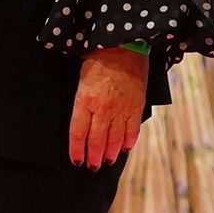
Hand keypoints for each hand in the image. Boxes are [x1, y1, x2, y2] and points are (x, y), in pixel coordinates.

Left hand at [68, 46, 149, 167]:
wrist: (123, 45)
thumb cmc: (98, 59)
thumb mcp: (82, 80)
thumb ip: (82, 102)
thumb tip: (83, 123)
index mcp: (85, 100)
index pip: (78, 133)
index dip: (76, 150)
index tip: (77, 161)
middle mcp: (103, 109)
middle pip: (96, 140)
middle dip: (94, 157)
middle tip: (93, 167)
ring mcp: (121, 109)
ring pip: (114, 139)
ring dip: (110, 153)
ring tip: (107, 161)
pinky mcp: (136, 106)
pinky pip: (132, 130)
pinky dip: (128, 141)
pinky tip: (124, 148)